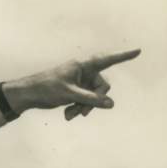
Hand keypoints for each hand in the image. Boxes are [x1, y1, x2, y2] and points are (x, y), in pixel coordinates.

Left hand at [3, 48, 140, 120]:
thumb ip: (91, 99)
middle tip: (83, 113)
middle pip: (101, 87)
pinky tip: (67, 115)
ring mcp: (80, 82)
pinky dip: (78, 108)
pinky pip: (84, 101)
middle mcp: (83, 72)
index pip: (107, 60)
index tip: (138, 51)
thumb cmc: (46, 88)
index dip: (123, 56)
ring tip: (70, 115)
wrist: (28, 95)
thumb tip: (111, 104)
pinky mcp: (75, 92)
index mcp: (83, 66)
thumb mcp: (70, 95)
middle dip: (94, 101)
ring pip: (93, 97)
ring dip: (84, 107)